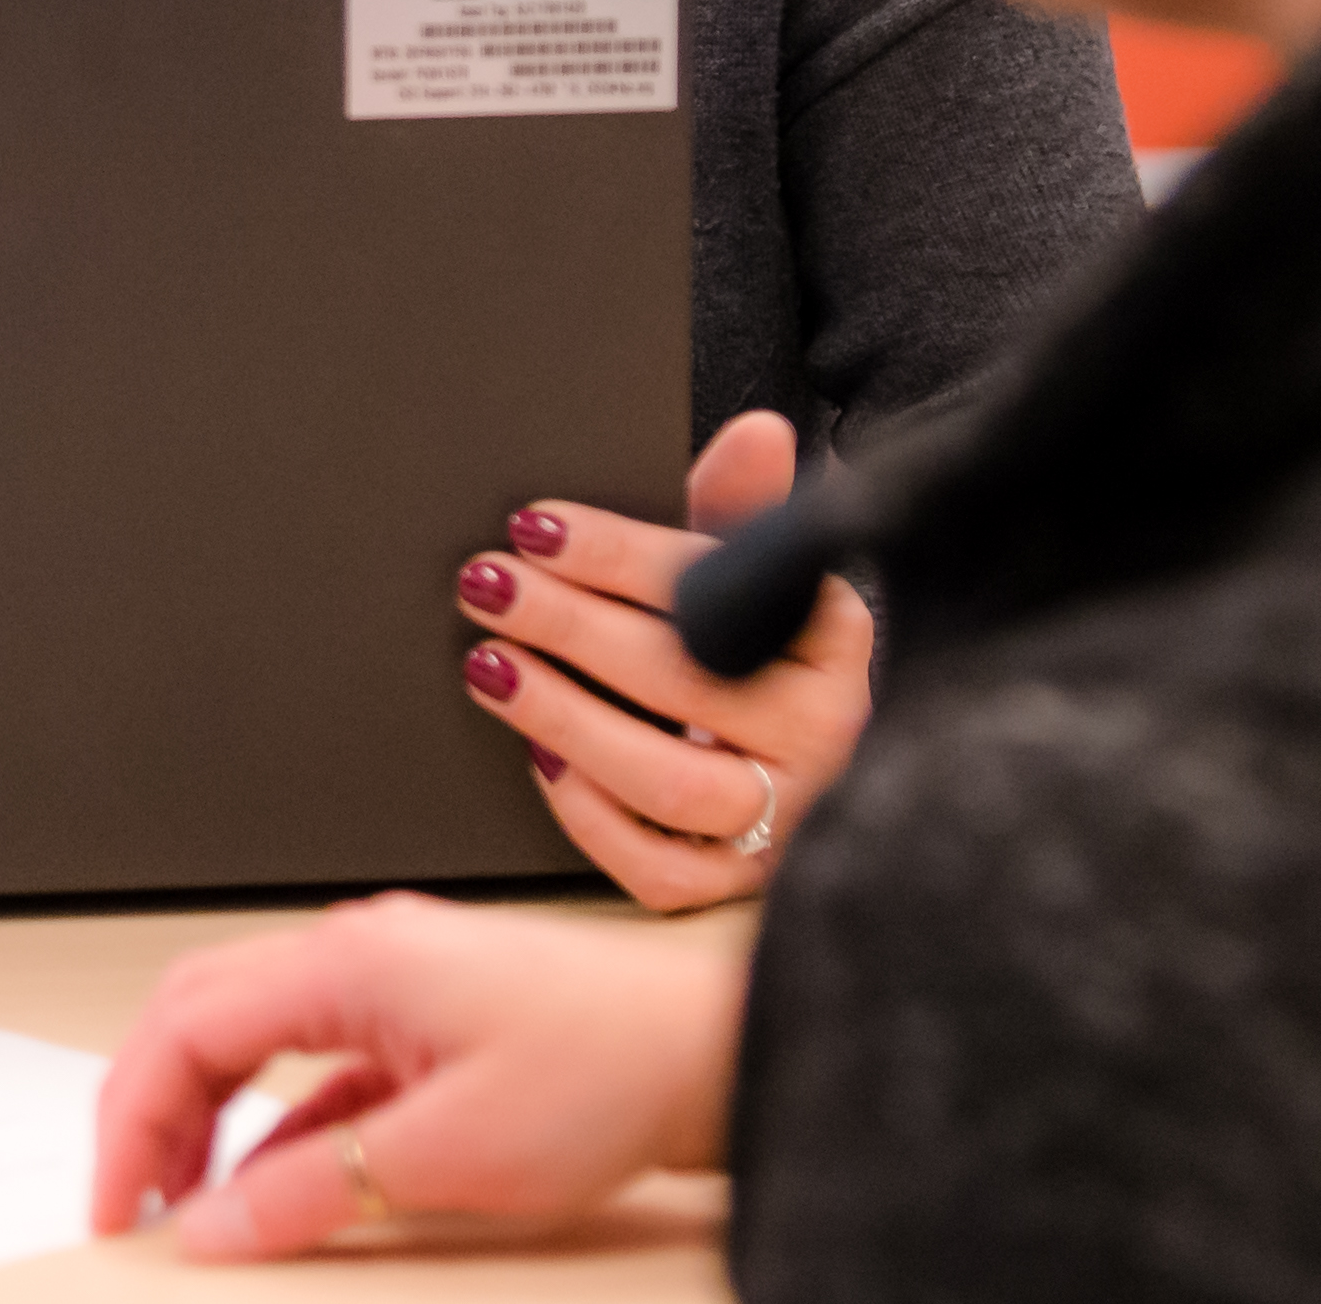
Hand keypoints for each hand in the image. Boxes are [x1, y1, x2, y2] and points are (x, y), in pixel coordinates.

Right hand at [90, 893, 741, 1259]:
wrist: (714, 1049)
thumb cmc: (610, 1066)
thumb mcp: (446, 1154)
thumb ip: (313, 1188)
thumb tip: (215, 1222)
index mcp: (349, 959)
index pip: (186, 1023)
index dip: (131, 1117)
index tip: (116, 1199)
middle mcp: (361, 951)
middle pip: (203, 1013)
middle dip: (151, 1105)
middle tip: (131, 1198)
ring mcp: (394, 980)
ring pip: (255, 1037)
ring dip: (211, 1116)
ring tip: (194, 1205)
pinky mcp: (426, 1019)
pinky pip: (317, 1065)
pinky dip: (278, 1125)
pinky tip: (280, 1189)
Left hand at [461, 409, 872, 909]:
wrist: (790, 757)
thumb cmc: (747, 643)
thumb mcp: (749, 564)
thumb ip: (738, 503)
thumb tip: (759, 431)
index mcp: (833, 635)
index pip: (718, 588)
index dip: (616, 553)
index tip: (532, 526)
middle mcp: (826, 733)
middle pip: (686, 681)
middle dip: (569, 626)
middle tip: (487, 586)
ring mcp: (788, 819)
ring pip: (671, 784)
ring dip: (565, 720)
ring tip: (489, 665)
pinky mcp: (741, 888)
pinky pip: (661, 871)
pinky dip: (591, 816)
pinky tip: (537, 757)